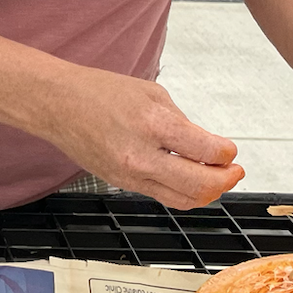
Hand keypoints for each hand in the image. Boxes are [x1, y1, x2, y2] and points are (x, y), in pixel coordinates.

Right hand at [36, 70, 244, 208]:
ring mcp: (130, 175)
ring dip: (208, 192)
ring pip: (184, 199)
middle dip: (226, 179)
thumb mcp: (151, 94)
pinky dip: (184, 193)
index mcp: (153, 125)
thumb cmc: (99, 92)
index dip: (227, 152)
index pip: (208, 150)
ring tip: (216, 179)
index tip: (230, 149)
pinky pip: (163, 197)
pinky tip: (190, 181)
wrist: (57, 104)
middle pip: (201, 185)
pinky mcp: (122, 184)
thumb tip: (206, 145)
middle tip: (235, 170)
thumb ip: (182, 123)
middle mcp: (142, 156)